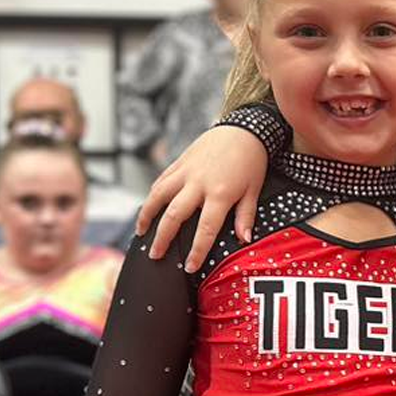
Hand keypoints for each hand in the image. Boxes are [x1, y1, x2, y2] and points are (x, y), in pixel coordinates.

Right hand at [134, 125, 269, 271]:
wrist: (244, 128)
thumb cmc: (252, 160)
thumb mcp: (254, 189)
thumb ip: (246, 216)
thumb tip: (244, 240)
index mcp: (220, 194)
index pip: (205, 229)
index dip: (196, 251)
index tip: (189, 267)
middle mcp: (198, 183)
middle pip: (174, 215)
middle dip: (162, 238)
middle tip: (155, 255)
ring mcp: (186, 171)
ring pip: (158, 195)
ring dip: (147, 216)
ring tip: (141, 233)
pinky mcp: (180, 161)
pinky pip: (161, 180)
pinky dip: (152, 195)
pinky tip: (148, 207)